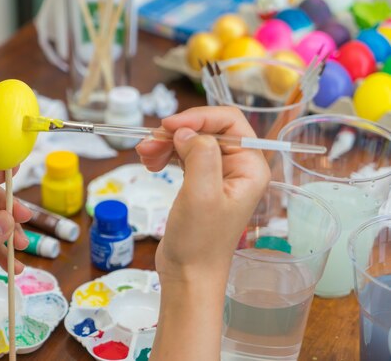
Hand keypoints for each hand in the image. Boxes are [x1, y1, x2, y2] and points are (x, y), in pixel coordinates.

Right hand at [137, 106, 269, 360]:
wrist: (188, 275)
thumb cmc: (199, 241)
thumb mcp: (201, 193)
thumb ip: (200, 154)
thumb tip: (185, 132)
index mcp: (250, 167)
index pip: (229, 122)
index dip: (198, 118)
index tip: (168, 126)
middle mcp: (238, 168)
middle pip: (207, 130)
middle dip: (176, 132)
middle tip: (148, 144)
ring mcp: (218, 176)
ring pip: (192, 142)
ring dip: (166, 143)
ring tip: (144, 155)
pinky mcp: (201, 184)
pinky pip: (184, 157)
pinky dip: (166, 155)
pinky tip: (150, 163)